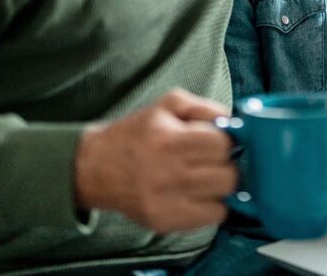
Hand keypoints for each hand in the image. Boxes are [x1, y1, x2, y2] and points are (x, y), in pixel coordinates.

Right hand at [73, 88, 236, 232]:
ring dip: (218, 186)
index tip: (213, 141)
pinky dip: (211, 206)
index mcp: (169, 140)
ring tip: (203, 177)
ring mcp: (166, 202)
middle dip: (223, 164)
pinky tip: (196, 195)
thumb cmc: (136, 134)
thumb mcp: (167, 105)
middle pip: (227, 175)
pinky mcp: (164, 222)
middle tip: (209, 161)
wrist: (94, 167)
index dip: (222, 141)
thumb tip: (232, 123)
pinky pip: (211, 218)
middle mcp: (168, 173)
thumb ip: (204, 108)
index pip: (222, 145)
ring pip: (223, 198)